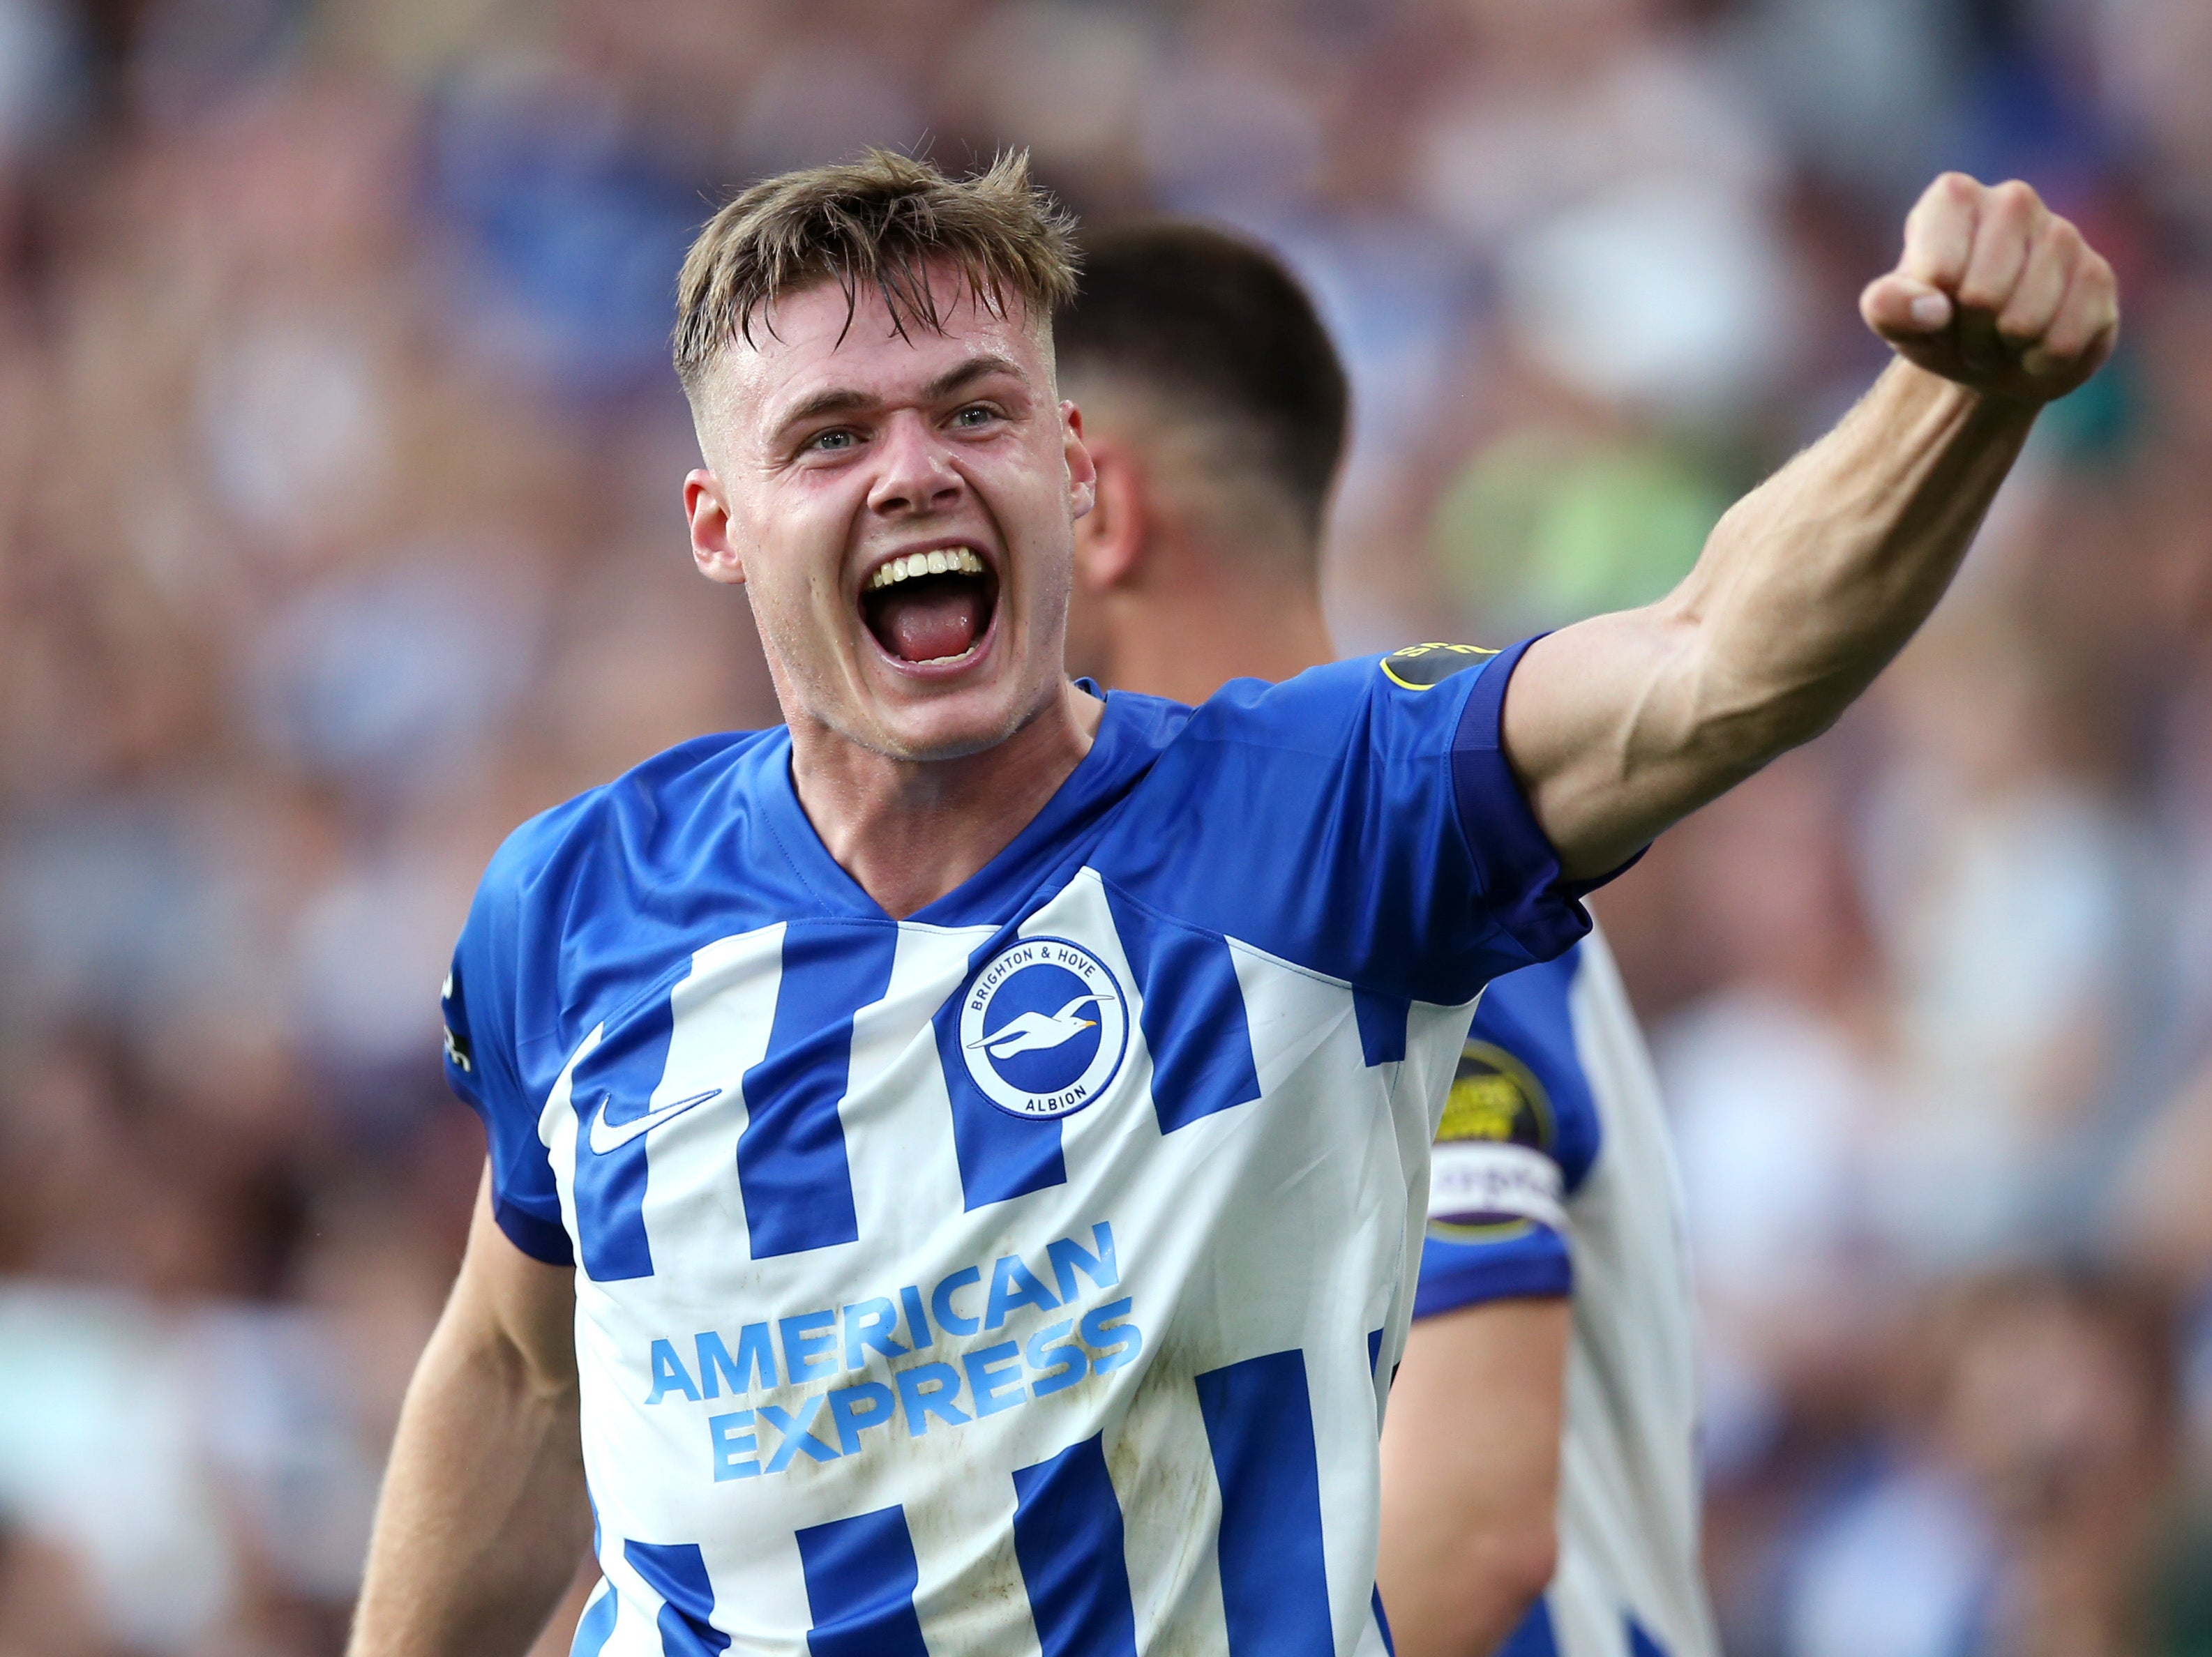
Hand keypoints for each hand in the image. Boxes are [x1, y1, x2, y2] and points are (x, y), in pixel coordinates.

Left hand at [1861, 173, 2117, 405]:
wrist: (1988, 354)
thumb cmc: (1934, 325)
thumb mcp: (1895, 320)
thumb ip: (1887, 307)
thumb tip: (1932, 308)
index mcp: (1954, 198)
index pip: (1938, 272)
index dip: (1929, 311)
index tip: (1932, 308)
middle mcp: (2013, 201)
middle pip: (1982, 298)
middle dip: (1968, 333)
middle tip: (1968, 329)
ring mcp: (2063, 233)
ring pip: (2024, 323)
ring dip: (2003, 349)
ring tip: (1999, 336)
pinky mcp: (2097, 275)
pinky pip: (2062, 341)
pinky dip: (2039, 361)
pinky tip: (2036, 346)